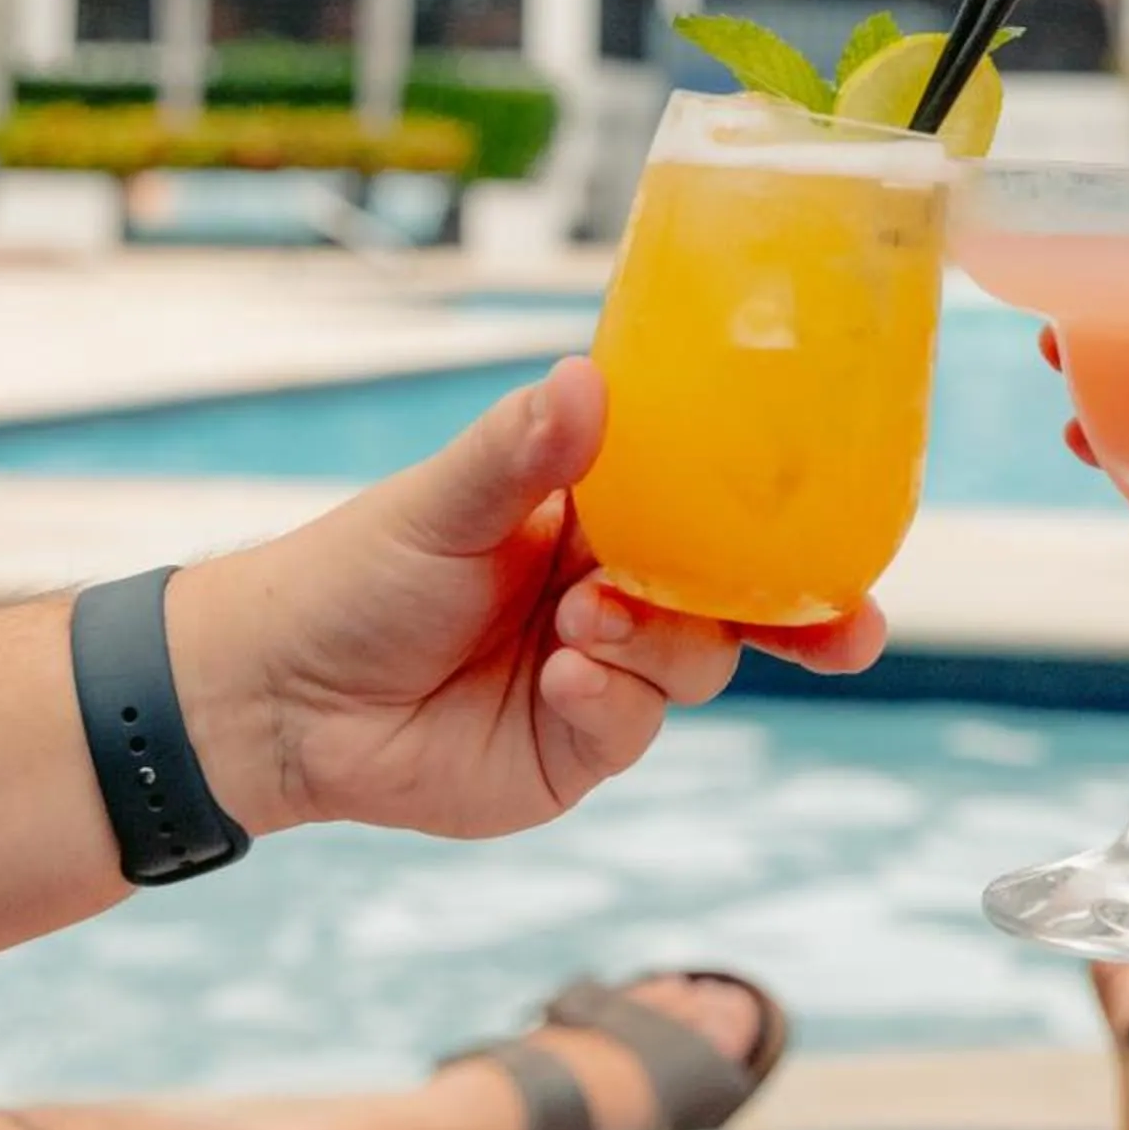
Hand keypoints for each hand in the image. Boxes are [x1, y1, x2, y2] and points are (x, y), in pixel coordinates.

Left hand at [170, 357, 884, 839]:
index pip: (717, 505)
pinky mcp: (576, 749)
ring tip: (585, 625)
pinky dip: (613, 702)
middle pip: (741, 598)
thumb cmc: (352, 575)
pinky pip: (636, 728)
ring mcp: (605, 674)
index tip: (853, 517)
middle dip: (802, 613)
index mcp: (602, 512)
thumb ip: (523, 450)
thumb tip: (589, 379)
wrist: (275, 697)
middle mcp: (619, 590)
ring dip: (661, 640)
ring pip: (697, 661)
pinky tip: (561, 681)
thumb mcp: (441, 498)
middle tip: (842, 622)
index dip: (791, 516)